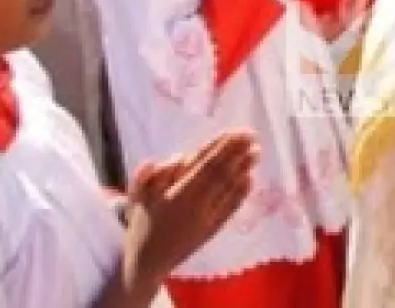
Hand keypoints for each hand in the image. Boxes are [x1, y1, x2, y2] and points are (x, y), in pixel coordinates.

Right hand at [125, 130, 258, 284]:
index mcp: (177, 195)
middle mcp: (196, 205)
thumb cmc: (141, 225)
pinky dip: (241, 193)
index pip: (204, 166)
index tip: (235, 132)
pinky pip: (230, 208)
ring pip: (228, 189)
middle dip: (237, 153)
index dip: (222, 148)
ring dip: (244, 168)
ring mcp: (207, 218)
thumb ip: (151, 175)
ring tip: (256, 151)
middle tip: (252, 135)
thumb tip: (172, 157)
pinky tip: (250, 179)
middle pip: (221, 174)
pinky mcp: (213, 229)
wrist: (148, 263)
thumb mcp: (137, 197)